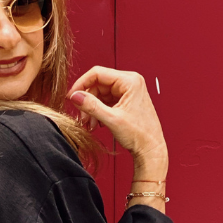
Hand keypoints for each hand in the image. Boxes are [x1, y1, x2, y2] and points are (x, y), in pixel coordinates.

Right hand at [68, 66, 167, 180]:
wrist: (151, 149)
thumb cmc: (139, 135)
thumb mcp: (111, 119)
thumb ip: (91, 106)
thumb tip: (75, 96)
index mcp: (130, 81)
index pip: (98, 73)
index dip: (81, 84)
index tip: (71, 97)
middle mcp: (130, 82)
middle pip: (97, 84)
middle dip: (87, 101)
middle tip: (82, 117)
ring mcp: (128, 91)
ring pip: (100, 93)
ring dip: (92, 108)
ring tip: (90, 124)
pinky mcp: (126, 100)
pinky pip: (106, 101)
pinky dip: (98, 111)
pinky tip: (97, 123)